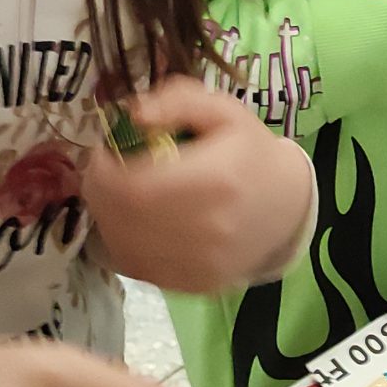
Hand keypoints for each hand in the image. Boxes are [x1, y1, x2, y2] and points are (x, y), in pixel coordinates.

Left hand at [80, 79, 313, 291]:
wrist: (286, 208)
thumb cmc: (250, 154)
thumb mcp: (224, 112)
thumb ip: (178, 101)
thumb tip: (134, 114)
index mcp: (214, 180)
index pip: (132, 185)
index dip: (103, 168)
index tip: (105, 150)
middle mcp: (206, 229)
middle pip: (121, 216)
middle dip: (100, 189)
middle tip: (106, 169)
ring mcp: (198, 264)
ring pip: (121, 244)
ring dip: (107, 215)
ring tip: (120, 193)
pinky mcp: (192, 285)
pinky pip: (135, 267)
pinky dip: (123, 242)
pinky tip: (134, 221)